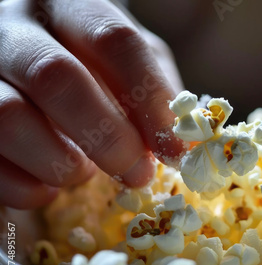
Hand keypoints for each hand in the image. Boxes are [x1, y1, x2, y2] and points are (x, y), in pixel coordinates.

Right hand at [0, 0, 185, 208]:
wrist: (25, 63)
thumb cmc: (89, 65)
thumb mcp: (129, 62)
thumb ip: (156, 90)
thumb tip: (182, 140)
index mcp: (70, 7)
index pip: (115, 41)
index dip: (150, 99)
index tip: (174, 150)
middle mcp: (15, 28)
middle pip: (57, 78)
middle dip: (106, 137)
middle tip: (135, 173)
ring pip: (10, 118)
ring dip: (60, 162)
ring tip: (83, 172)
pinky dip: (26, 187)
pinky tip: (49, 186)